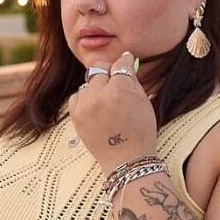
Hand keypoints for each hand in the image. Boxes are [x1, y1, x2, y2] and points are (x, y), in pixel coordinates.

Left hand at [68, 50, 158, 172]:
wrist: (126, 160)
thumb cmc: (140, 132)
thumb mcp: (144, 102)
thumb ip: (132, 79)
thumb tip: (125, 59)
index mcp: (120, 90)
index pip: (119, 65)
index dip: (125, 62)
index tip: (126, 61)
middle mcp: (99, 95)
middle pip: (101, 69)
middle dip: (110, 74)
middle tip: (117, 86)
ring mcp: (85, 105)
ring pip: (88, 82)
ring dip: (97, 87)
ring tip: (107, 103)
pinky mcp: (75, 115)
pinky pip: (77, 96)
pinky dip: (85, 99)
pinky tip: (96, 109)